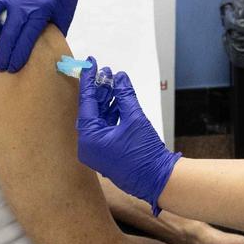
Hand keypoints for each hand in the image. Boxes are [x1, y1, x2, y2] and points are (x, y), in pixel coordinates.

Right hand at [0, 0, 89, 71]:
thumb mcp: (64, 15)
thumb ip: (53, 33)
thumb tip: (45, 53)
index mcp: (40, 9)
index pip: (25, 39)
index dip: (17, 56)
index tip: (12, 68)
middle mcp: (22, 0)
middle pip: (7, 32)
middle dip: (2, 53)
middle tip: (0, 65)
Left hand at [77, 57, 180, 214]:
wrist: (158, 179)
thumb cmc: (144, 153)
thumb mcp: (134, 119)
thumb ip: (125, 95)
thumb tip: (120, 77)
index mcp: (89, 138)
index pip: (86, 103)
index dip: (88, 80)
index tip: (90, 63)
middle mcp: (89, 145)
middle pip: (91, 109)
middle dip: (99, 89)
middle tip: (106, 71)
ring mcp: (98, 149)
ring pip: (99, 117)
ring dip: (107, 99)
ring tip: (114, 80)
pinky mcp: (108, 151)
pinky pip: (106, 126)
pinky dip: (112, 112)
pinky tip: (120, 98)